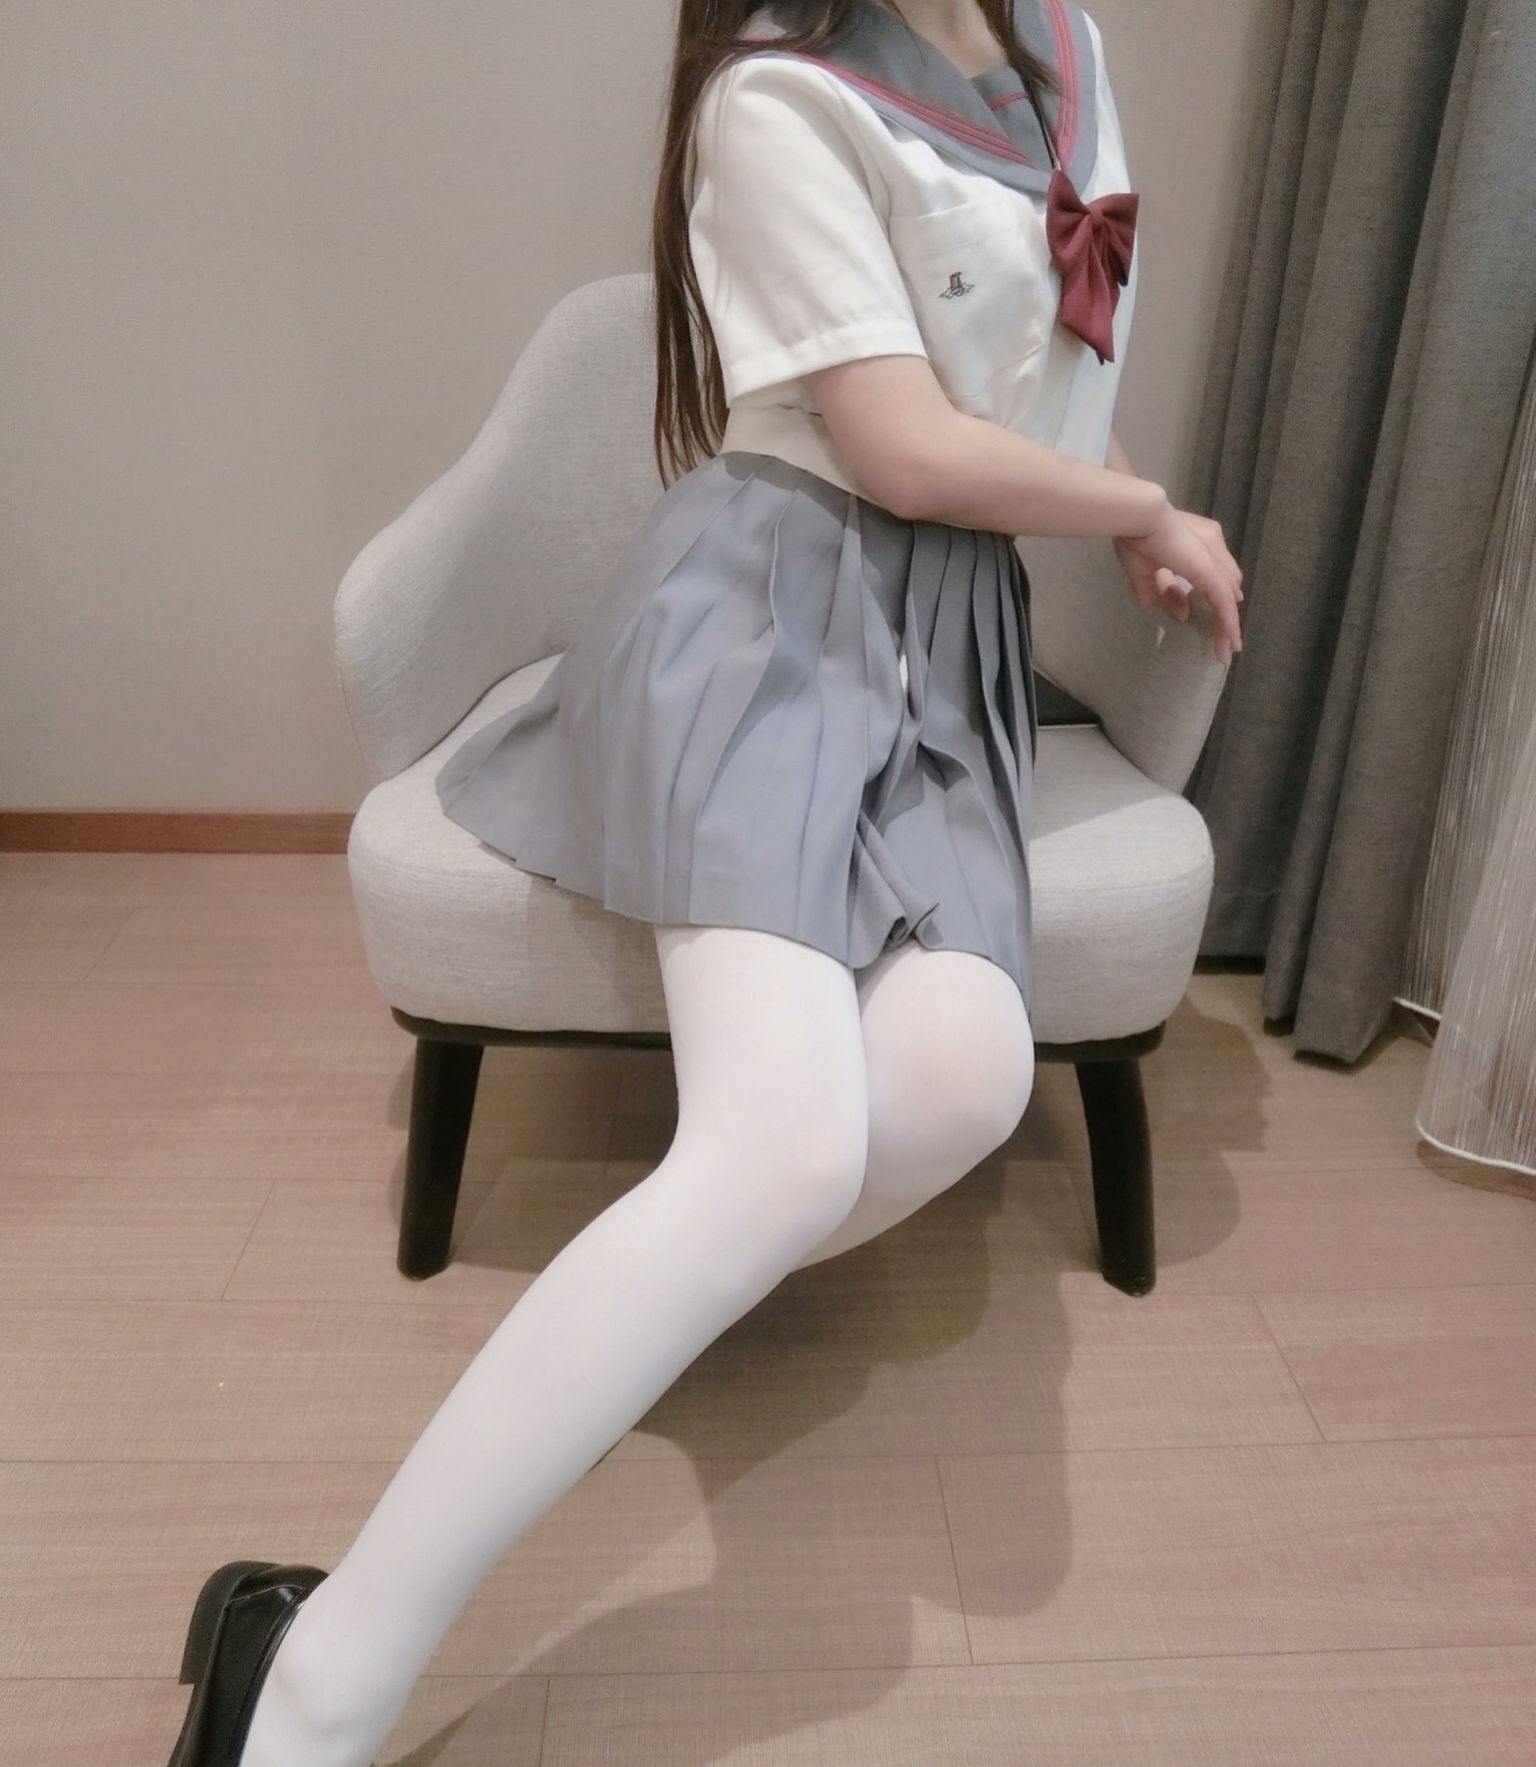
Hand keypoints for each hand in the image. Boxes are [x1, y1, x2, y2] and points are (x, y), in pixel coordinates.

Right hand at [1114, 504, 1244, 662]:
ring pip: (1225, 602)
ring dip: (1226, 629)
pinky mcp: (1211, 574)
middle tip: (1221, 646)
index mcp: (1196, 549)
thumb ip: (1153, 589)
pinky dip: (1228, 625)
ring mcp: (1213, 564)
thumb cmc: (1136, 538)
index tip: (1200, 623)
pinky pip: (1224, 605)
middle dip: (1222, 621)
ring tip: (1226, 652)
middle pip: (1222, 593)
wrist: (1142, 518)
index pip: (1209, 581)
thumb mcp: (1144, 570)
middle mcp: (1212, 553)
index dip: (1210, 603)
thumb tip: (1152, 607)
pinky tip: (1230, 642)